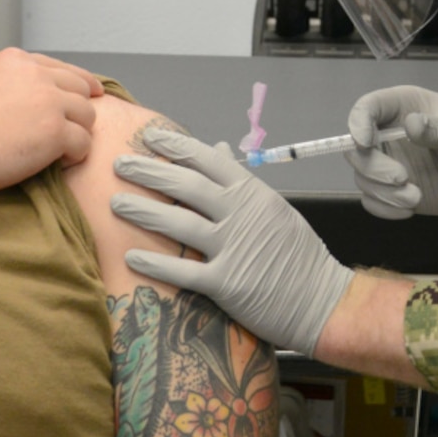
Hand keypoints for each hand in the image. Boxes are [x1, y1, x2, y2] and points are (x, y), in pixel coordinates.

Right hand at [0, 48, 102, 193]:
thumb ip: (6, 80)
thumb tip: (20, 93)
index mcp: (17, 60)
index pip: (61, 68)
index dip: (78, 83)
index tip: (89, 93)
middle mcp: (37, 76)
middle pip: (79, 89)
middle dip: (79, 109)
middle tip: (73, 128)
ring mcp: (49, 103)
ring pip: (87, 115)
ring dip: (78, 133)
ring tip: (60, 150)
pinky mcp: (55, 132)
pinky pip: (83, 143)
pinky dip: (76, 155)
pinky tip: (60, 162)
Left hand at [109, 129, 352, 356]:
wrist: (321, 300)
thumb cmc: (297, 254)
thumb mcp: (274, 208)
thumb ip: (242, 181)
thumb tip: (218, 149)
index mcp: (253, 193)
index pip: (208, 160)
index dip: (176, 146)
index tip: (148, 136)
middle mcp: (241, 215)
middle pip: (187, 187)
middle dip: (150, 172)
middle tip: (119, 164)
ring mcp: (234, 249)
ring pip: (180, 225)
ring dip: (144, 211)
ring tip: (115, 203)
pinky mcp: (228, 284)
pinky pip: (185, 272)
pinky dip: (157, 265)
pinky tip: (131, 257)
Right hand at [346, 85, 437, 219]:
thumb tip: (412, 124)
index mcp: (403, 107)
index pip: (366, 109)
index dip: (358, 124)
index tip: (366, 142)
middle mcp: (389, 134)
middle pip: (356, 148)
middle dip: (372, 167)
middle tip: (401, 178)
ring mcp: (391, 163)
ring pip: (363, 177)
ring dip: (383, 192)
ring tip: (415, 198)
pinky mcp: (395, 190)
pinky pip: (373, 201)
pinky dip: (384, 208)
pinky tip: (409, 209)